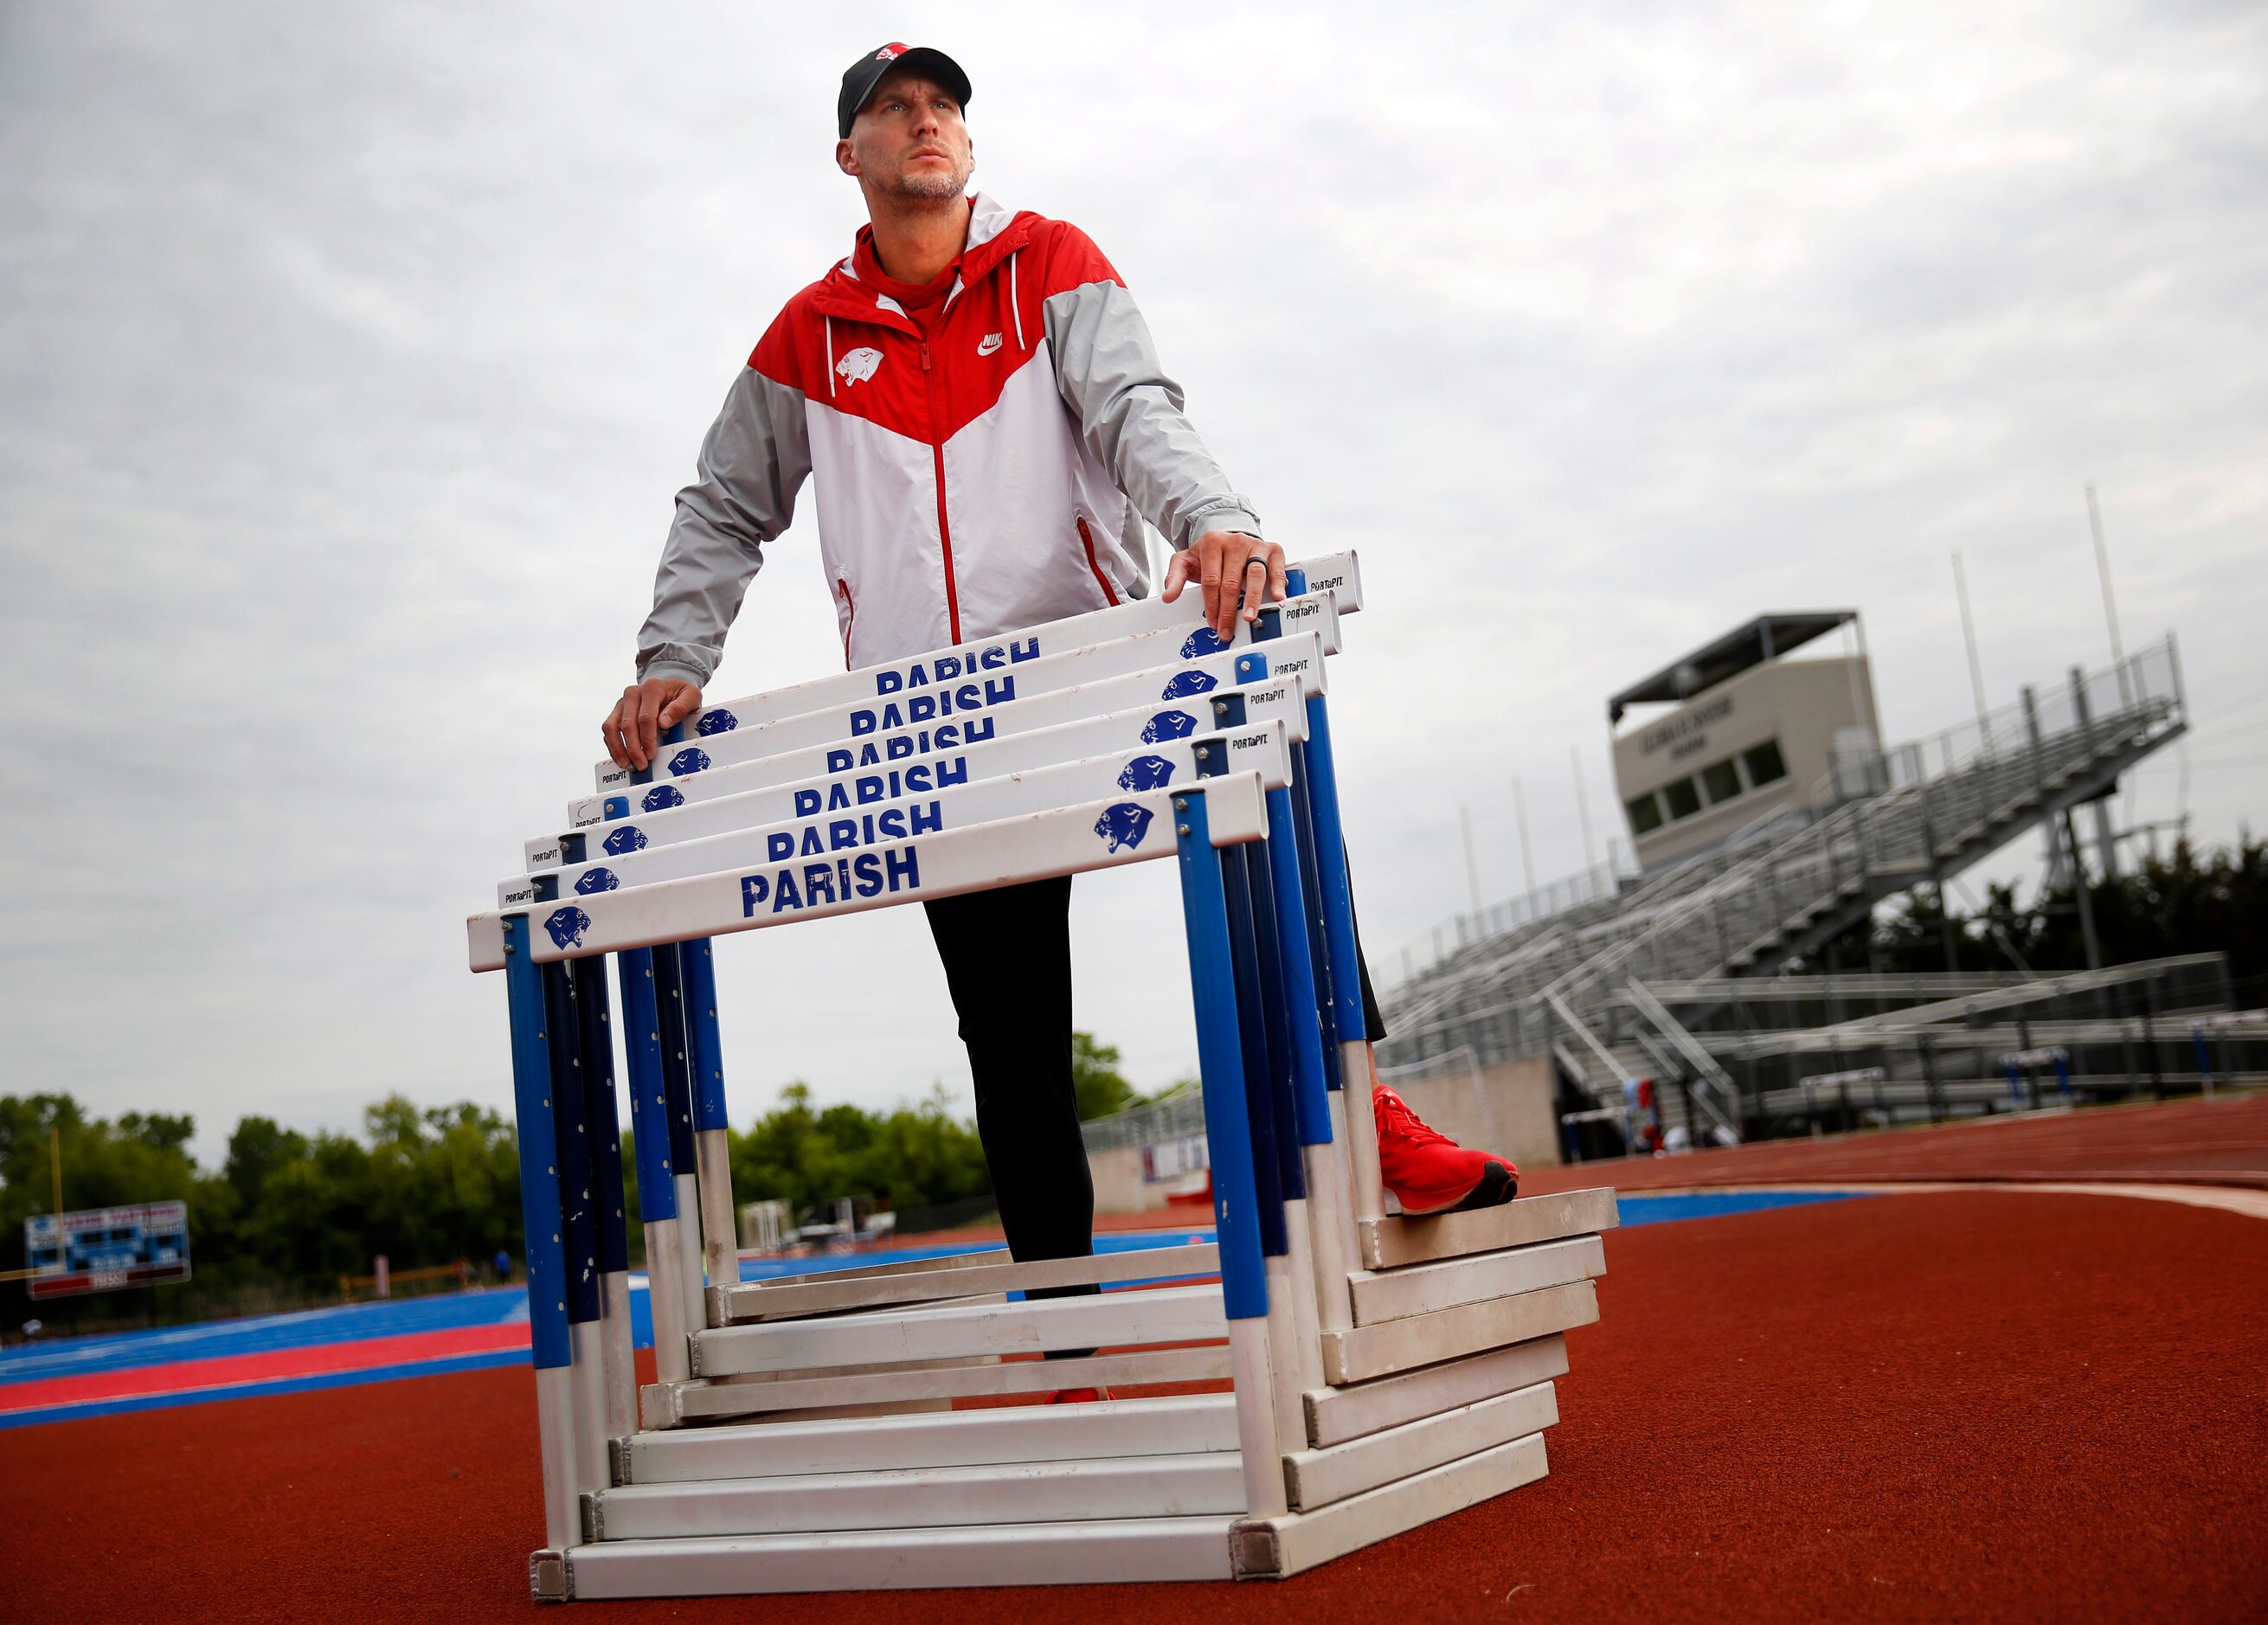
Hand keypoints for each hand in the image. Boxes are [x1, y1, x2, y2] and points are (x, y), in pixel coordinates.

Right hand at [602, 678, 702, 771]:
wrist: (670, 688)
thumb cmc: (680, 695)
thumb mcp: (691, 696)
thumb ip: (681, 707)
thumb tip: (664, 723)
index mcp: (651, 688)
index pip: (645, 717)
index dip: (647, 738)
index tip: (651, 754)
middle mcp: (633, 693)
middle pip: (627, 724)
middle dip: (633, 748)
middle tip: (641, 764)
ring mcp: (622, 703)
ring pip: (612, 727)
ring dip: (618, 748)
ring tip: (627, 764)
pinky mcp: (617, 711)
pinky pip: (609, 729)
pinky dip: (613, 745)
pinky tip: (621, 758)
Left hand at [1161, 530, 1286, 640]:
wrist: (1227, 537)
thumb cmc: (1207, 554)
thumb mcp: (1186, 561)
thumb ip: (1174, 578)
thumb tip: (1168, 596)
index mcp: (1212, 543)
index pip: (1211, 580)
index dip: (1212, 604)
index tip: (1213, 622)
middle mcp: (1235, 541)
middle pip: (1231, 581)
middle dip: (1229, 609)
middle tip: (1227, 629)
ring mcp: (1255, 545)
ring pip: (1255, 574)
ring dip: (1253, 599)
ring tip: (1249, 617)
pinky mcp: (1272, 549)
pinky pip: (1276, 567)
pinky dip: (1279, 582)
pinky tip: (1278, 596)